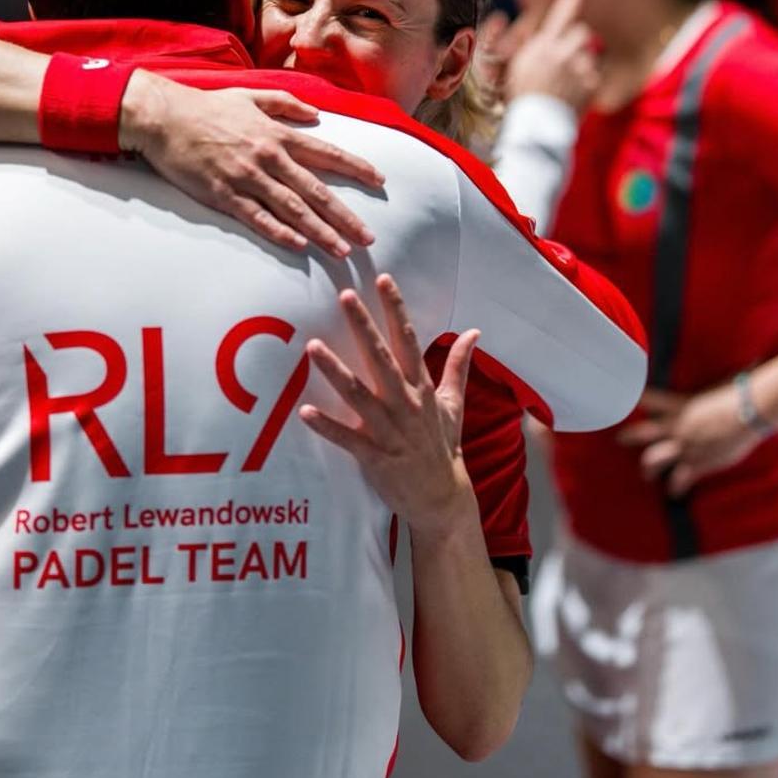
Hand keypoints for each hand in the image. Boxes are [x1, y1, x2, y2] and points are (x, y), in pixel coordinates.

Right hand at [124, 71, 383, 256]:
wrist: (165, 117)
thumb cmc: (207, 107)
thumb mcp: (251, 95)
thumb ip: (286, 104)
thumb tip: (316, 115)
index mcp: (278, 134)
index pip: (326, 154)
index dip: (355, 168)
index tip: (379, 180)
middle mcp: (269, 157)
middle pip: (315, 190)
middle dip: (345, 216)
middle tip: (368, 238)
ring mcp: (247, 177)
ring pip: (291, 208)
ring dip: (319, 231)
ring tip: (341, 250)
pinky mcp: (224, 195)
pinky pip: (257, 217)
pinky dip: (279, 231)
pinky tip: (298, 245)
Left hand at [299, 273, 480, 540]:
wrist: (442, 496)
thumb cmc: (443, 446)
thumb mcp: (453, 403)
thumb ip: (459, 365)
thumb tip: (474, 331)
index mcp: (421, 387)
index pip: (409, 340)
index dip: (396, 309)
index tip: (384, 280)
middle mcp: (406, 404)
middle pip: (381, 358)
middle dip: (363, 326)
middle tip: (344, 296)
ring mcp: (389, 430)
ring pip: (358, 394)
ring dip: (335, 370)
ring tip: (312, 347)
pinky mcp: (375, 456)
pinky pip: (347, 439)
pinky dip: (326, 426)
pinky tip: (304, 412)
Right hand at [479, 0, 598, 111]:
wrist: (536, 125)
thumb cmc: (519, 96)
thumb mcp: (513, 66)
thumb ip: (520, 42)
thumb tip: (507, 20)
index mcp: (542, 47)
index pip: (558, 18)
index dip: (567, 4)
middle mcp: (564, 54)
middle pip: (582, 32)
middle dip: (576, 40)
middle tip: (567, 54)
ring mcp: (580, 69)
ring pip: (588, 55)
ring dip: (580, 64)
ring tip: (565, 81)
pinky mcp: (591, 85)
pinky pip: (593, 77)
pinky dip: (586, 84)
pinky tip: (571, 93)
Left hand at [618, 385, 758, 496]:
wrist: (751, 412)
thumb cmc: (741, 393)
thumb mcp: (720, 384)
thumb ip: (714, 383)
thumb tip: (734, 361)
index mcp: (681, 405)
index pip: (649, 399)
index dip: (633, 400)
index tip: (619, 398)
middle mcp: (678, 425)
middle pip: (643, 432)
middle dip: (629, 436)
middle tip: (620, 439)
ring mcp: (685, 445)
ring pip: (654, 460)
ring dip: (648, 468)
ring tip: (645, 475)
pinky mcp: (697, 463)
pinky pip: (680, 479)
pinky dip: (675, 487)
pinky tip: (673, 493)